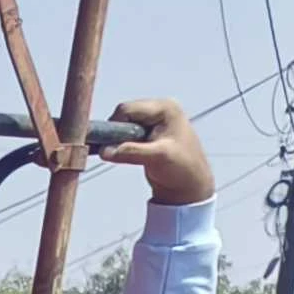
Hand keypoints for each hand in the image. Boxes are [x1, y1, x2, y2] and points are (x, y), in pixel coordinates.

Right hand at [96, 97, 214, 206]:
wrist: (189, 185)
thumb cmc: (182, 168)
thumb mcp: (156, 158)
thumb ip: (130, 152)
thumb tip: (104, 151)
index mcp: (165, 108)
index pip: (127, 109)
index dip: (116, 126)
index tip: (114, 146)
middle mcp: (158, 109)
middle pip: (122, 115)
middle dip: (117, 134)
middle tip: (124, 152)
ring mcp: (152, 120)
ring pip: (121, 124)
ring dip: (119, 140)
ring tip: (132, 155)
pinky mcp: (147, 132)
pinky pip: (124, 133)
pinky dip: (121, 144)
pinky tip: (129, 155)